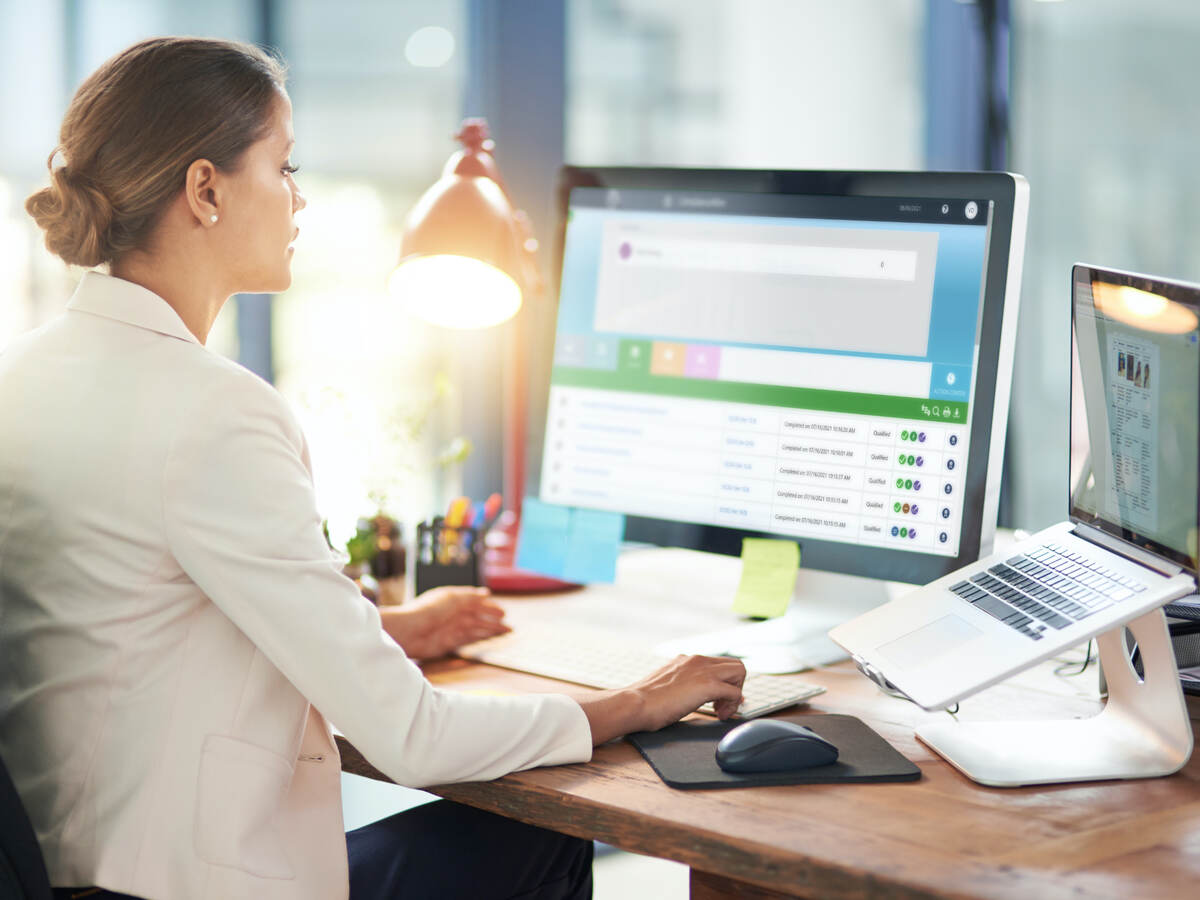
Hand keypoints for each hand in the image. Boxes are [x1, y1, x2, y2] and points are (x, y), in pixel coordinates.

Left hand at [381, 586, 508, 660]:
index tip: (502, 610)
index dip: (488, 605)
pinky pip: (469, 639)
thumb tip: (486, 594)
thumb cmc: (427, 611)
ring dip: (491, 629)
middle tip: (508, 623)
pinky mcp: (449, 642)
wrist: (409, 631)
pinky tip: (490, 638)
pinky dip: (481, 638)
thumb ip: (471, 597)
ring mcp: (452, 628)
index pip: (474, 601)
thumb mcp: (452, 598)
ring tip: (506, 631)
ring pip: (476, 628)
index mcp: (453, 599)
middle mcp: (453, 613)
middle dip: (493, 619)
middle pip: (477, 616)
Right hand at [629, 654, 746, 728]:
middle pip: (735, 664)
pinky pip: (735, 692)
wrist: (636, 703)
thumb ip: (680, 683)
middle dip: (735, 685)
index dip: (723, 681)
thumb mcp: (666, 684)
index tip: (719, 699)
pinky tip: (718, 715)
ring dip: (736, 693)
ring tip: (721, 711)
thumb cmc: (645, 700)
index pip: (719, 663)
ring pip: (740, 671)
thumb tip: (689, 693)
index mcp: (687, 659)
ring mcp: (704, 670)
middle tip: (722, 705)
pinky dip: (732, 705)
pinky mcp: (708, 685)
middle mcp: (697, 660)